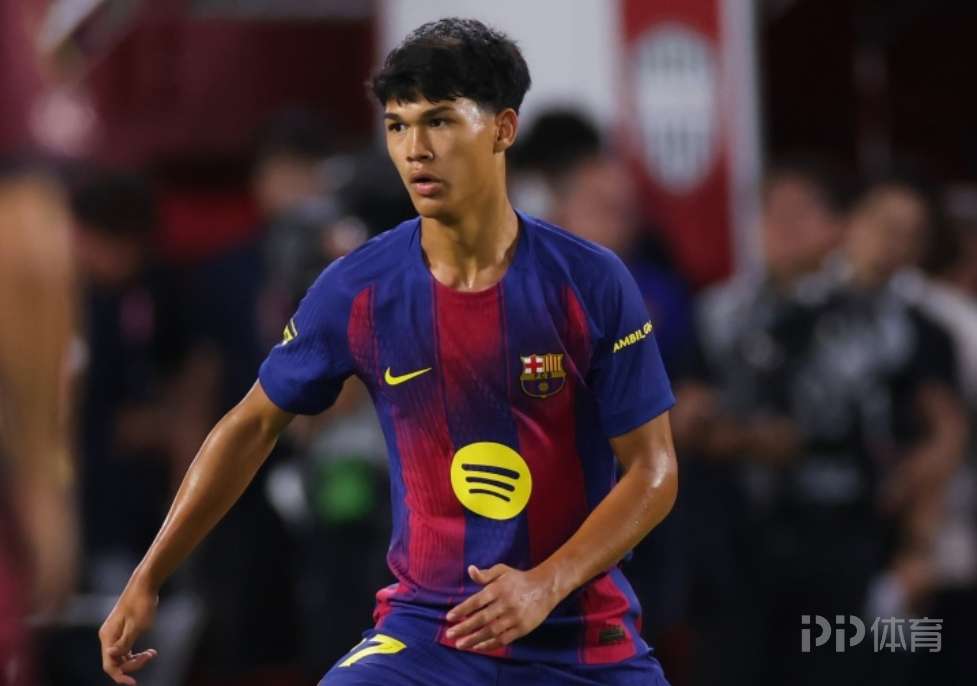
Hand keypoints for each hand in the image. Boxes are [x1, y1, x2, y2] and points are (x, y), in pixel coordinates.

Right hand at [98, 580, 159, 684]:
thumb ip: (125, 642)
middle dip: (133, 665)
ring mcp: (115, 634)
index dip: (120, 675)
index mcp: (108, 636)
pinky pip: (126, 650)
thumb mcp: (137, 625)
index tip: (133, 682)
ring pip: (122, 657)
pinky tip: (150, 652)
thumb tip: (111, 656)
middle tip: (151, 655)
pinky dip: (137, 653)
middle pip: (116, 662)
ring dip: (136, 660)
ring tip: (152, 654)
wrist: (144, 585)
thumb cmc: (142, 603)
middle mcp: (108, 637)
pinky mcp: (123, 631)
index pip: (110, 664)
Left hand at [444, 564, 559, 651]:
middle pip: (481, 618)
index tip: (449, 617)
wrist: (545, 588)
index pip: (477, 601)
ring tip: (460, 645)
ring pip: (491, 632)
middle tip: (449, 634)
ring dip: (474, 639)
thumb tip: (469, 570)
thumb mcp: (502, 571)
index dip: (462, 609)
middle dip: (464, 628)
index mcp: (499, 589)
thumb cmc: (519, 579)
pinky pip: (503, 640)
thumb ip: (485, 574)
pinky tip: (477, 647)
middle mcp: (506, 604)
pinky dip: (489, 645)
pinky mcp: (522, 629)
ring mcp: (514, 618)